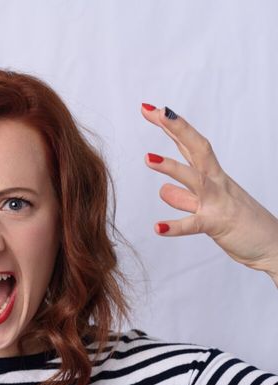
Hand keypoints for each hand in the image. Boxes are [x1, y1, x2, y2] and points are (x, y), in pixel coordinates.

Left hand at [141, 104, 277, 279]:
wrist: (273, 247)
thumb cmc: (242, 225)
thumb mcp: (207, 208)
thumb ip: (184, 198)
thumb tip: (163, 190)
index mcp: (213, 176)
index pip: (189, 145)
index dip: (171, 127)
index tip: (150, 110)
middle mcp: (216, 183)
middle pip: (197, 148)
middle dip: (176, 128)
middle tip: (155, 111)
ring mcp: (218, 202)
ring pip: (194, 179)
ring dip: (171, 167)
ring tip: (147, 157)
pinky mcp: (218, 225)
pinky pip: (194, 224)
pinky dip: (175, 226)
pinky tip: (158, 227)